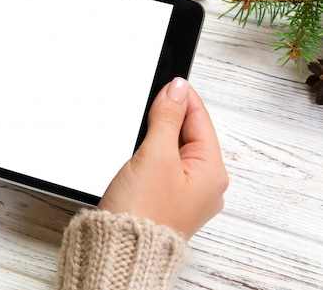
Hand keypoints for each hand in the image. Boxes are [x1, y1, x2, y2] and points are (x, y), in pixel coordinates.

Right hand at [98, 77, 228, 239]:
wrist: (119, 249)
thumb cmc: (141, 213)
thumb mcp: (155, 155)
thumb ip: (167, 118)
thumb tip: (177, 90)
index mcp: (212, 174)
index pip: (200, 121)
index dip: (183, 98)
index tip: (168, 81)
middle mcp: (204, 185)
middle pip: (188, 135)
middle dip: (167, 117)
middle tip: (148, 104)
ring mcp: (185, 194)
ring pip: (173, 150)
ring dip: (156, 136)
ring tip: (140, 130)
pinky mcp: (164, 200)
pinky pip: (163, 166)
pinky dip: (150, 154)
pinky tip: (136, 154)